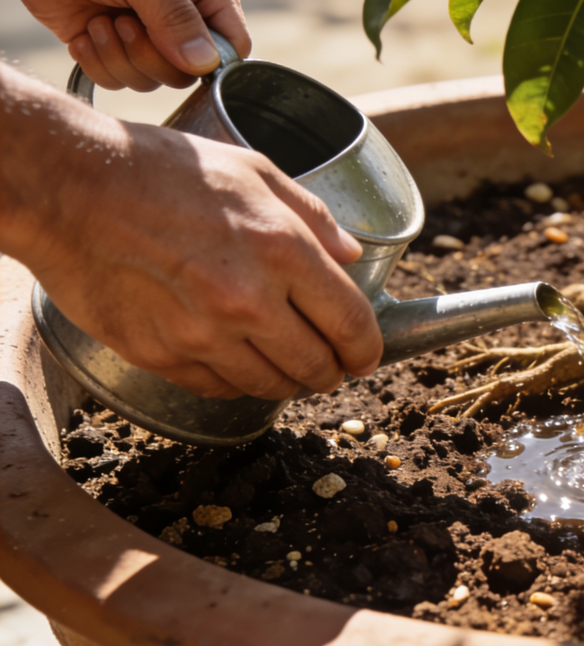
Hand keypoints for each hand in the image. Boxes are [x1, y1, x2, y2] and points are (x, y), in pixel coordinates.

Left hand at [20, 0, 250, 90]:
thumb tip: (205, 64)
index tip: (178, 52)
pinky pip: (118, 81)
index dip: (210, 61)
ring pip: (151, 81)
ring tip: (99, 23)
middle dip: (150, 58)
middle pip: (187, 73)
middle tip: (124, 23)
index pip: (231, 46)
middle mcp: (177, 22)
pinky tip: (84, 34)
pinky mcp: (110, 49)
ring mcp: (143, 37)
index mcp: (201, 0)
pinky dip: (97, 64)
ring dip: (119, 58)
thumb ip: (176, 19)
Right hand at [24, 118, 383, 400]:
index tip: (366, 356)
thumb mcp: (252, 170)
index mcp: (283, 251)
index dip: (367, 350)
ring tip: (284, 363)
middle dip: (332, 371)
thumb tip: (351, 256)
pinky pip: (218, 389)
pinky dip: (235, 381)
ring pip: (269, 386)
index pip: (351, 324)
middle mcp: (248, 302)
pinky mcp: (161, 356)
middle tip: (330, 365)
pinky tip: (234, 359)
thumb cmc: (162, 170)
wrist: (69, 187)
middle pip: (316, 367)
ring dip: (286, 380)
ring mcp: (202, 336)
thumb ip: (311, 217)